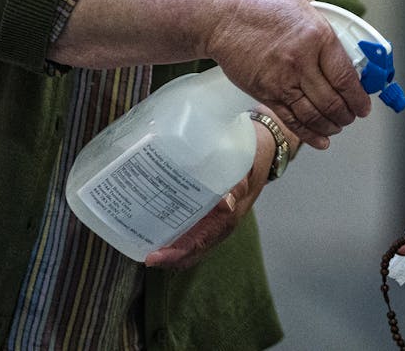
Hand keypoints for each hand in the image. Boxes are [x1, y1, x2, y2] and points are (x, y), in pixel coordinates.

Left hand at [144, 119, 277, 268]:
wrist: (263, 147)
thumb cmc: (255, 157)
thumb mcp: (249, 167)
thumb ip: (239, 184)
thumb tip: (226, 204)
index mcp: (228, 218)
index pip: (200, 244)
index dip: (177, 255)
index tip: (154, 257)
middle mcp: (218, 222)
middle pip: (190, 249)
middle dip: (166, 255)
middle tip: (141, 252)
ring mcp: (212, 217)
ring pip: (187, 240)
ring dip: (167, 244)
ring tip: (141, 239)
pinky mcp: (206, 207)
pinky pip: (188, 224)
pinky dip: (171, 228)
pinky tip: (154, 219)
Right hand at [207, 0, 370, 149]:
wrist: (221, 15)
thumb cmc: (262, 5)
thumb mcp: (305, 7)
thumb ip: (327, 31)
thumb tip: (348, 55)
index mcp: (317, 36)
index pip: (346, 77)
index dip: (359, 97)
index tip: (364, 104)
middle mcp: (301, 62)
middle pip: (332, 101)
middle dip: (347, 114)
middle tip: (352, 116)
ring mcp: (281, 80)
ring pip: (314, 115)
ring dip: (331, 126)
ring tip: (338, 126)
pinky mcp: (263, 93)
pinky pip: (291, 120)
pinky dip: (309, 134)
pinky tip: (321, 139)